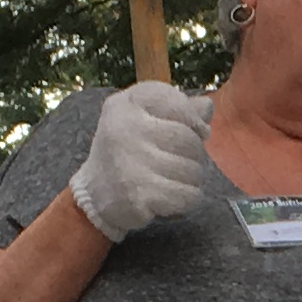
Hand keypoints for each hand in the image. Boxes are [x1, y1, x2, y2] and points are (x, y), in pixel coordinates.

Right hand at [68, 83, 211, 238]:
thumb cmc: (126, 151)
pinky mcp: (139, 192)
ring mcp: (131, 161)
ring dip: (191, 179)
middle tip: (179, 162)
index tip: (196, 131)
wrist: (94, 194)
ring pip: (193, 169)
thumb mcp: (144, 120)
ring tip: (172, 179)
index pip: (177, 103)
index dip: (194, 119)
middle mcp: (125, 128)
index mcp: (125, 104)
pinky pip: (188, 195)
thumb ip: (177, 110)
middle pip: (189, 139)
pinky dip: (187, 199)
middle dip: (194, 154)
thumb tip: (207, 106)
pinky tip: (171, 197)